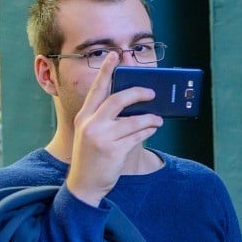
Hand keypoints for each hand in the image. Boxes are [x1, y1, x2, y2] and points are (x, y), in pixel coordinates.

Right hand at [66, 53, 163, 205]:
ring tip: (158, 118)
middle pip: (118, 100)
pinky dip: (148, 131)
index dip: (105, 71)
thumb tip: (135, 104)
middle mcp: (90, 125)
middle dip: (138, 93)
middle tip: (152, 92)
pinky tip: (153, 128)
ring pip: (133, 120)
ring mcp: (101, 138)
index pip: (96, 89)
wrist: (84, 185)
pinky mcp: (113, 151)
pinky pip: (138, 136)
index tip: (114, 56)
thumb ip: (106, 118)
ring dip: (150, 118)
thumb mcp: (92, 133)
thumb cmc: (92, 156)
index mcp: (84, 117)